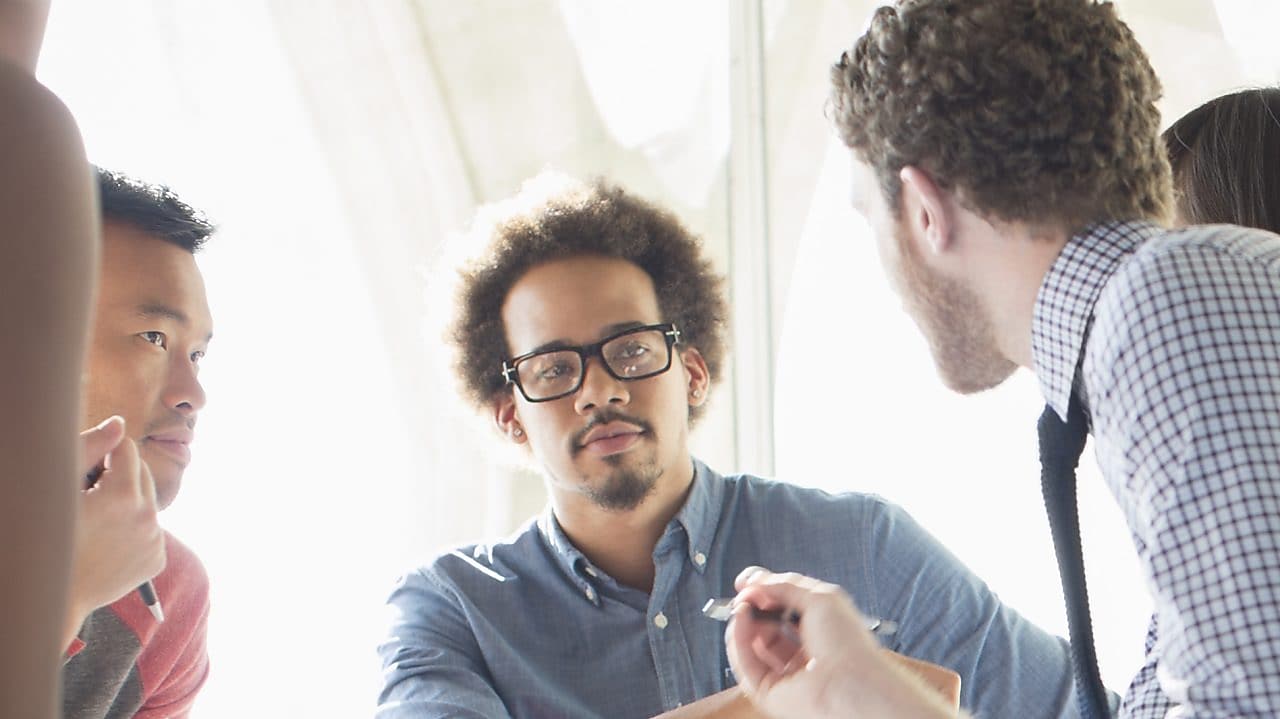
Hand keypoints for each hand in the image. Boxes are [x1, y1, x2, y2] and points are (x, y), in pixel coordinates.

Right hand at [64, 417, 164, 643]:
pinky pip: (150, 529)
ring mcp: (155, 541)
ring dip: (127, 501)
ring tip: (95, 520)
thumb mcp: (59, 489)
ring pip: (147, 501)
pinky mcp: (157, 559)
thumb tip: (119, 423)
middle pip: (142, 473)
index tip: (85, 473)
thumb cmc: (42, 537)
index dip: (103, 455)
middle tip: (88, 497)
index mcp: (124, 495)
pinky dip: (132, 528)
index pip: (126, 448)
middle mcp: (148, 517)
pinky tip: (106, 541)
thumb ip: (90, 449)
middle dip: (118, 476)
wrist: (50, 596)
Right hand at [725, 567, 960, 718]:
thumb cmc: (848, 646)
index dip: (766, 594)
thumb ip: (785, 585)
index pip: (784, 610)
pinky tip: (740, 620)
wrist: (851, 686)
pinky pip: (745, 664)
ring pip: (751, 645)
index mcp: (819, 632)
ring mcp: (783, 673)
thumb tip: (755, 581)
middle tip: (744, 593)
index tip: (750, 582)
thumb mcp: (820, 598)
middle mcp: (801, 653)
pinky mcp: (767, 691)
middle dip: (752, 606)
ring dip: (742, 621)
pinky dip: (737, 639)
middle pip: (765, 627)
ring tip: (741, 606)